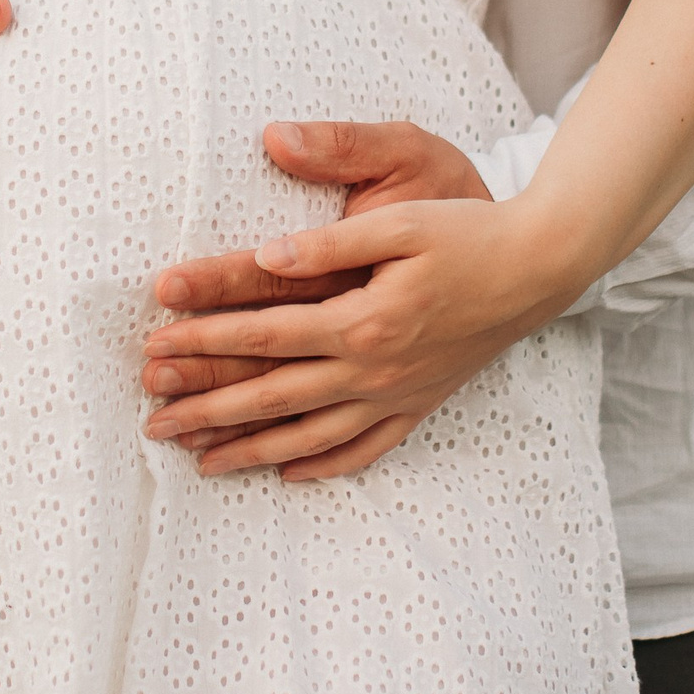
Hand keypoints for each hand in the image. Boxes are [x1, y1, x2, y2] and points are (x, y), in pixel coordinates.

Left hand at [140, 121, 579, 479]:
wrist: (540, 265)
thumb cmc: (469, 231)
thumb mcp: (400, 220)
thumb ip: (329, 243)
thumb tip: (266, 257)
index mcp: (364, 318)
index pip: (265, 334)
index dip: (206, 339)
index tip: (157, 343)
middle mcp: (375, 368)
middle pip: (274, 396)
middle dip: (208, 411)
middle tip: (153, 423)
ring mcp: (398, 393)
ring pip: (310, 434)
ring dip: (250, 450)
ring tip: (198, 463)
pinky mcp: (420, 402)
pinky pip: (366, 448)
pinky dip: (324, 465)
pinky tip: (290, 473)